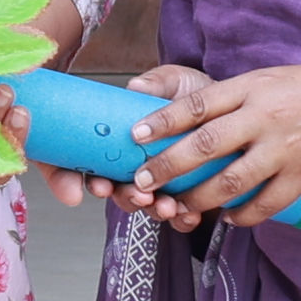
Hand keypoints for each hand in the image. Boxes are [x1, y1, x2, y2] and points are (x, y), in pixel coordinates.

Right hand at [44, 64, 196, 210]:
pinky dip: (181, 219)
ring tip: (165, 203)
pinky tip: (187, 213)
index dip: (67, 181)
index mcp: (118, 140)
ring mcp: (158, 183)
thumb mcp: (175, 82)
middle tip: (136, 193)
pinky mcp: (186, 198)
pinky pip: (178, 217)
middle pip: (112, 190)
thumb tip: (136, 87)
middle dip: (121, 196)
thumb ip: (156, 83)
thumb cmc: (197, 97)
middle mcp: (133, 164)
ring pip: (143, 205)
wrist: (233, 111)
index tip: (82, 189)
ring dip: (151, 209)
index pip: (81, 163)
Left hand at [80, 57, 300, 226]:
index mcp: (253, 88)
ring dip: (199, 198)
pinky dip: (242, 216)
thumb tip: (185, 109)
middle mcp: (265, 118)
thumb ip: (231, 96)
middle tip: (142, 182)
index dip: (163, 121)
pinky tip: (228, 218)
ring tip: (178, 206)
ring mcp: (284, 150)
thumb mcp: (270, 78)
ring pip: (231, 182)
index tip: (136, 135)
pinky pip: (264, 204)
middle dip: (168, 167)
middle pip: (206, 146)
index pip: (199, 104)